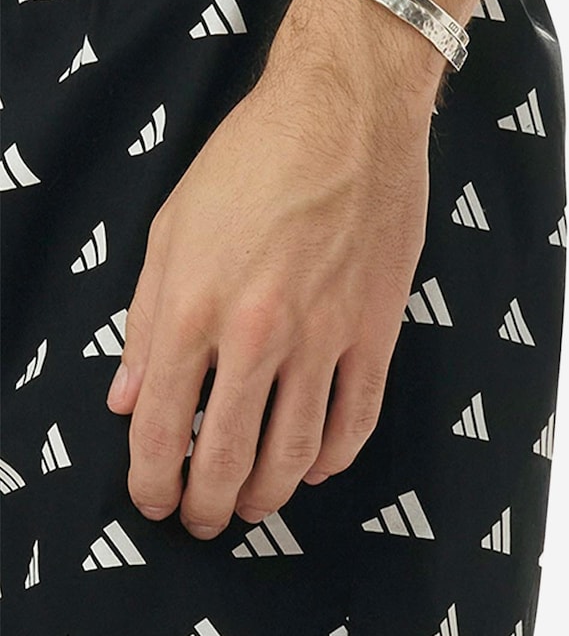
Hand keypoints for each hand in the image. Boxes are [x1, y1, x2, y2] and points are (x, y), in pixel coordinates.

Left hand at [106, 0, 435, 539]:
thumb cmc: (252, 159)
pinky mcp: (375, 328)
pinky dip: (335, 457)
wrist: (346, 113)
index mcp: (194, 307)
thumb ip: (146, 321)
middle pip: (227, 454)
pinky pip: (358, 416)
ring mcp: (324, 335)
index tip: (151, 501)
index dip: (151, 479)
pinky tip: (316, 468)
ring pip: (295, 449)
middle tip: (201, 521)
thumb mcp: (171, 229)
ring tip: (254, 508)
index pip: (161, 425)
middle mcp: (257, 333)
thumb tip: (125, 397)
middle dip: (207, 504)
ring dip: (269, 494)